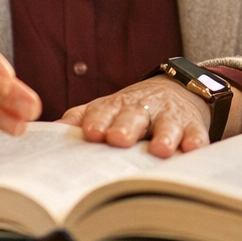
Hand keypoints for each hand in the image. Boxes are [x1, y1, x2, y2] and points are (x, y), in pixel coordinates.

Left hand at [61, 76, 217, 155]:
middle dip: (127, 126)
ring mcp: (170, 115)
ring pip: (167, 124)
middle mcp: (144, 108)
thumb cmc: (131, 109)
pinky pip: (196, 133)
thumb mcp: (106, 108)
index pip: (105, 110)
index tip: (91, 132)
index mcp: (118, 105)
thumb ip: (80, 119)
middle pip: (134, 115)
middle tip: (118, 139)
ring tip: (160, 149)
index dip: (98, 120)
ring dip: (164, 135)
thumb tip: (45, 133)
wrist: (177, 90)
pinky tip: (193, 149)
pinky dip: (195, 140)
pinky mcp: (193, 125)